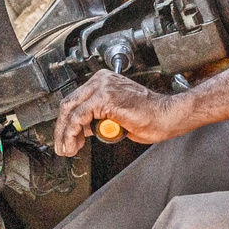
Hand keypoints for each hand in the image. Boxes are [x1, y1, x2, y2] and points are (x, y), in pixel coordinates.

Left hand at [53, 70, 186, 156]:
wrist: (167, 116)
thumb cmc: (150, 117)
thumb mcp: (116, 116)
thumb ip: (98, 117)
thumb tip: (82, 127)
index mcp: (104, 81)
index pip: (76, 100)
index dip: (67, 122)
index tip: (67, 138)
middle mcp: (102, 80)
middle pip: (70, 103)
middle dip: (62, 128)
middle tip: (62, 146)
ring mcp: (102, 87)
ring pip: (71, 110)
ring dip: (65, 133)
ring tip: (67, 148)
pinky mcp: (104, 98)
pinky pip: (79, 117)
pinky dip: (72, 132)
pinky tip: (73, 143)